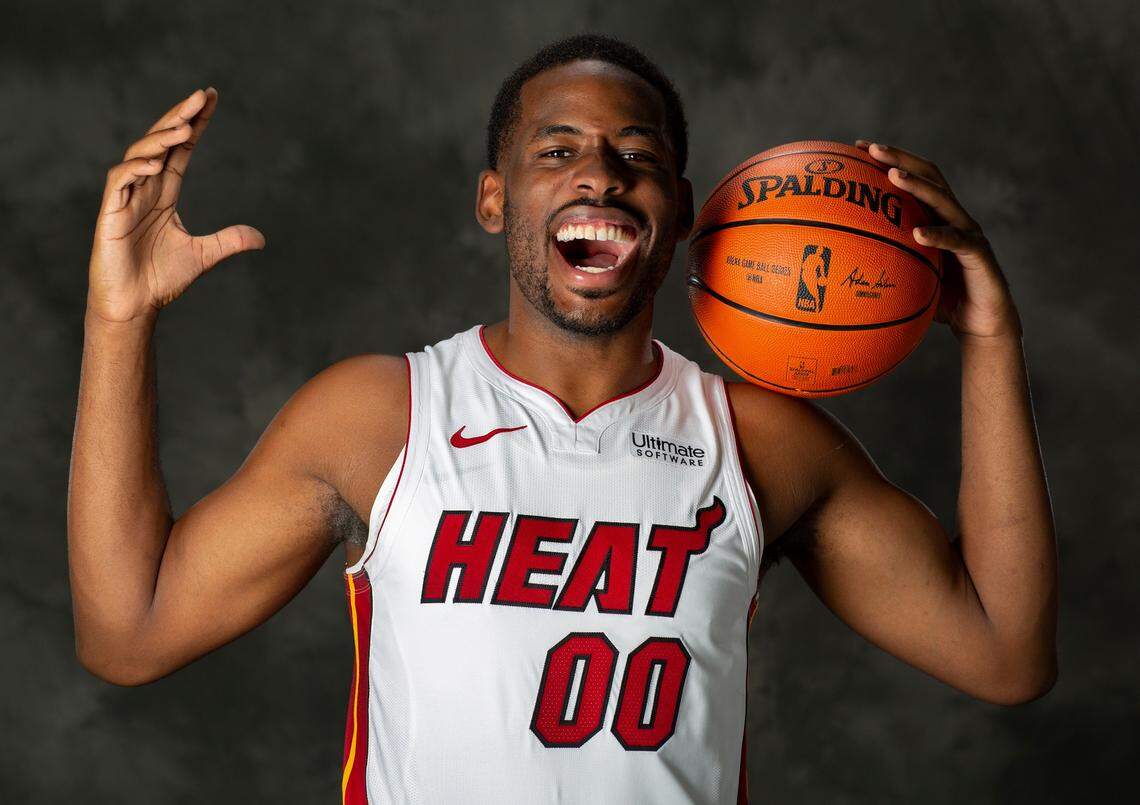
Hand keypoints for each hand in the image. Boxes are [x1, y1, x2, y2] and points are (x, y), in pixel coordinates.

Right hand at [87, 87, 264, 323]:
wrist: (135, 305)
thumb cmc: (160, 279)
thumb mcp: (204, 255)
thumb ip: (229, 241)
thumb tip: (262, 238)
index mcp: (164, 193)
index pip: (180, 149)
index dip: (195, 124)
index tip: (211, 99)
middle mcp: (144, 188)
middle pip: (161, 142)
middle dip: (179, 117)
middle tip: (201, 95)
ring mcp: (125, 198)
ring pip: (139, 155)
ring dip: (161, 139)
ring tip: (184, 127)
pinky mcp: (109, 213)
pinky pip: (119, 181)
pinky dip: (136, 169)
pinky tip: (156, 164)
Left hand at [855, 140, 1021, 339]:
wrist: (983, 323)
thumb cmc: (942, 300)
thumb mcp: (907, 277)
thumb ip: (882, 264)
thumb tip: (836, 266)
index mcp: (936, 217)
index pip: (913, 178)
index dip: (888, 159)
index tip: (857, 147)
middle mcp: (954, 217)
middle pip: (928, 176)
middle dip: (899, 159)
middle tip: (871, 148)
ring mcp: (969, 233)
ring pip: (943, 200)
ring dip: (917, 186)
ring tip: (892, 177)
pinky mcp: (979, 254)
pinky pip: (957, 241)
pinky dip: (937, 235)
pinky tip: (918, 233)